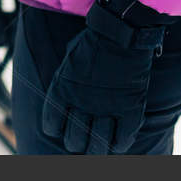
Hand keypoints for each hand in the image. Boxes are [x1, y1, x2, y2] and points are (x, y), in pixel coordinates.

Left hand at [39, 0, 176, 153]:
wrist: (120, 32)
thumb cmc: (93, 41)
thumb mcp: (69, 58)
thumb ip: (65, 78)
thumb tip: (64, 92)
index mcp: (61, 89)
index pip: (51, 124)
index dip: (56, 129)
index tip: (61, 128)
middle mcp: (81, 103)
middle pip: (73, 141)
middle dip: (76, 143)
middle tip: (83, 139)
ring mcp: (106, 108)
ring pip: (97, 145)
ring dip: (96, 148)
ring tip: (99, 147)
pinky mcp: (129, 109)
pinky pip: (122, 139)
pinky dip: (119, 145)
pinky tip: (117, 144)